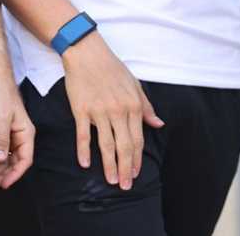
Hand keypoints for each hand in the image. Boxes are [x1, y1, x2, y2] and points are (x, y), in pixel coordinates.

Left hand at [0, 74, 35, 190]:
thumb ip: (1, 139)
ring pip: (2, 160)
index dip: (14, 174)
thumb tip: (1, 158)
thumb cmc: (1, 92)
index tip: (4, 183)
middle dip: (1, 175)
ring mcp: (5, 136)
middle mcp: (17, 137)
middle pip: (12, 163)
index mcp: (25, 133)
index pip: (24, 160)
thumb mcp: (1, 117)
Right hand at [62, 32, 162, 190]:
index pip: (138, 139)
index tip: (136, 173)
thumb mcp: (135, 84)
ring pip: (106, 145)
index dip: (137, 159)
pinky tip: (86, 164)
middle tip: (125, 186)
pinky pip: (83, 135)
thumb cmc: (112, 68)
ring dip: (109, 165)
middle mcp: (118, 111)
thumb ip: (147, 106)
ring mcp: (99, 111)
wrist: (87, 52)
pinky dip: (84, 151)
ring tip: (111, 180)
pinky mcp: (81, 110)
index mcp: (133, 106)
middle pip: (124, 146)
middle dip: (126, 168)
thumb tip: (159, 124)